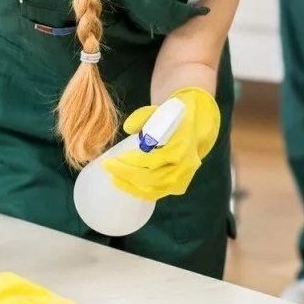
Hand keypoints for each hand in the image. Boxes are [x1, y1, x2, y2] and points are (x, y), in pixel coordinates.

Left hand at [103, 87, 220, 201]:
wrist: (195, 124)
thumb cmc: (174, 116)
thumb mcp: (160, 110)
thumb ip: (144, 116)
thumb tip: (128, 127)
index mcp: (182, 144)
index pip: (154, 159)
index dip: (132, 162)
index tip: (113, 159)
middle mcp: (186, 163)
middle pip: (152, 177)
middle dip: (127, 174)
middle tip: (108, 167)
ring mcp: (184, 176)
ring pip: (155, 188)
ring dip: (132, 185)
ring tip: (114, 178)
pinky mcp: (180, 184)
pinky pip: (159, 193)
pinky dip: (141, 192)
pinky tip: (126, 185)